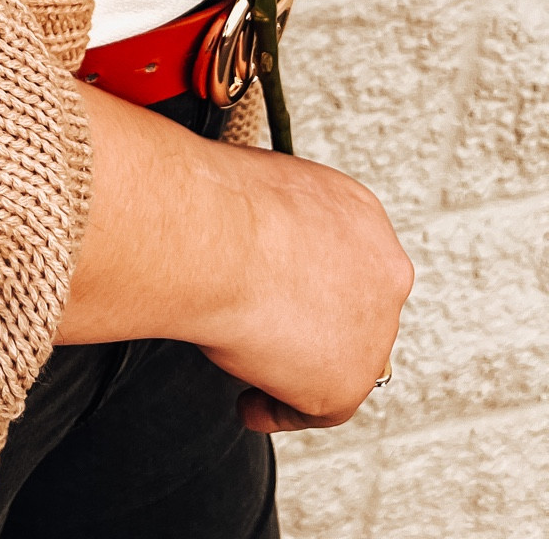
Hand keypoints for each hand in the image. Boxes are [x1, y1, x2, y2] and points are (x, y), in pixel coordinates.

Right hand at [59, 86, 412, 430]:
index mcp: (361, 214)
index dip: (312, 278)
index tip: (282, 290)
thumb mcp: (255, 187)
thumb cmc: (217, 201)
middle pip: (353, 310)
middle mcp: (382, 271)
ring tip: (248, 366)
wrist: (213, 235)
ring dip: (297, 366)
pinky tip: (248, 404)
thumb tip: (237, 226)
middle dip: (315, 324)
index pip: (346, 258)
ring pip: (338, 359)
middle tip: (269, 332)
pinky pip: (315, 408)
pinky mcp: (347, 381)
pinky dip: (277, 409)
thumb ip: (270, 216)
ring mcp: (372, 330)